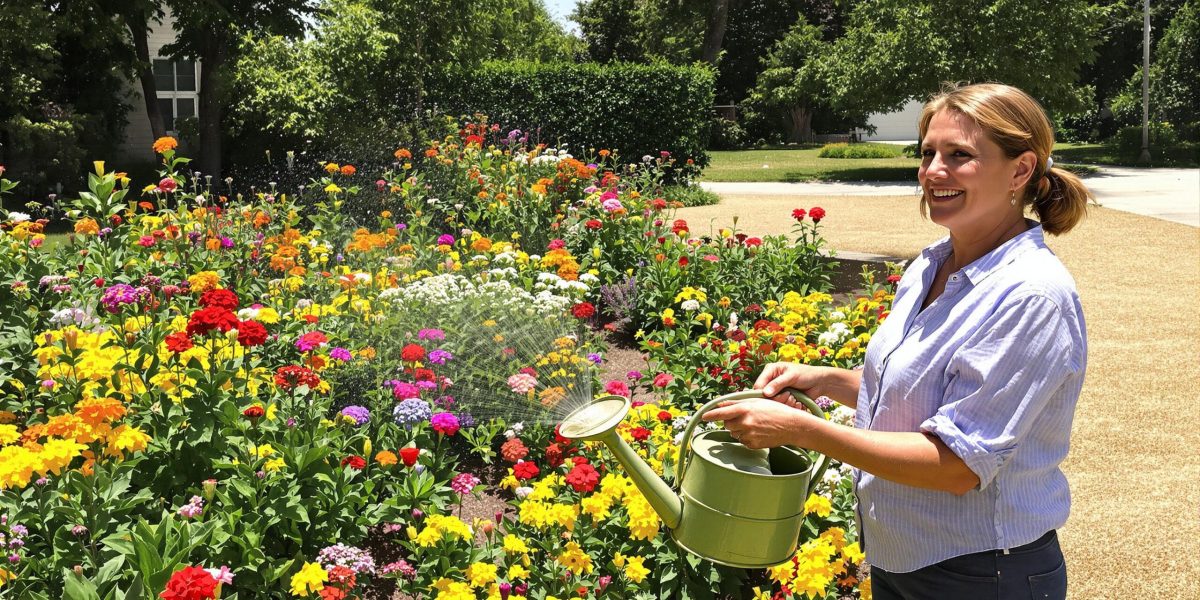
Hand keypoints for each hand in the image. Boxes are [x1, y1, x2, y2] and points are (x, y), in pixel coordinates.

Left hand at [700, 399, 817, 449]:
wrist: (791, 425)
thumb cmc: (775, 410)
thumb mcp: (756, 402)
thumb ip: (737, 403)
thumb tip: (721, 405)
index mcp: (745, 409)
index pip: (722, 413)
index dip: (711, 415)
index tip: (704, 416)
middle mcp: (745, 422)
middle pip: (727, 424)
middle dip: (732, 421)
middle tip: (745, 417)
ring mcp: (749, 435)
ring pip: (734, 433)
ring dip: (739, 430)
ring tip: (755, 425)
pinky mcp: (753, 445)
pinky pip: (743, 441)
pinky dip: (747, 437)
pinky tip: (758, 432)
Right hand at [754, 362, 824, 404]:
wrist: (820, 383)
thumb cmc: (806, 374)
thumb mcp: (791, 376)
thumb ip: (778, 383)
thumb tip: (765, 393)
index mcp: (770, 371)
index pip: (758, 385)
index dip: (762, 393)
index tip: (771, 397)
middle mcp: (771, 382)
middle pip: (765, 397)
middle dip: (778, 398)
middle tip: (789, 395)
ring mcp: (778, 392)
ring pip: (774, 404)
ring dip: (785, 402)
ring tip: (794, 397)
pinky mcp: (784, 400)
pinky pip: (782, 407)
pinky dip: (790, 406)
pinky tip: (797, 401)